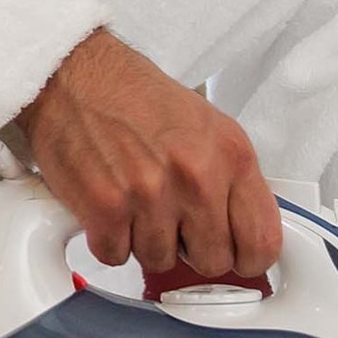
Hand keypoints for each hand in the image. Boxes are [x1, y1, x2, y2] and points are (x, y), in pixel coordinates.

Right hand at [16, 31, 280, 276]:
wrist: (74, 75)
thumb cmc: (134, 97)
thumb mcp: (205, 125)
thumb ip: (230, 179)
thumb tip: (243, 230)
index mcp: (230, 154)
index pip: (263, 240)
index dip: (247, 259)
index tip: (235, 257)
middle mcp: (196, 175)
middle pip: (212, 262)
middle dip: (191, 250)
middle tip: (171, 221)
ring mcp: (151, 194)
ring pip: (160, 262)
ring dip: (144, 241)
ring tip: (133, 200)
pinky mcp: (106, 208)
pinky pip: (116, 256)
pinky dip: (108, 239)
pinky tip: (108, 206)